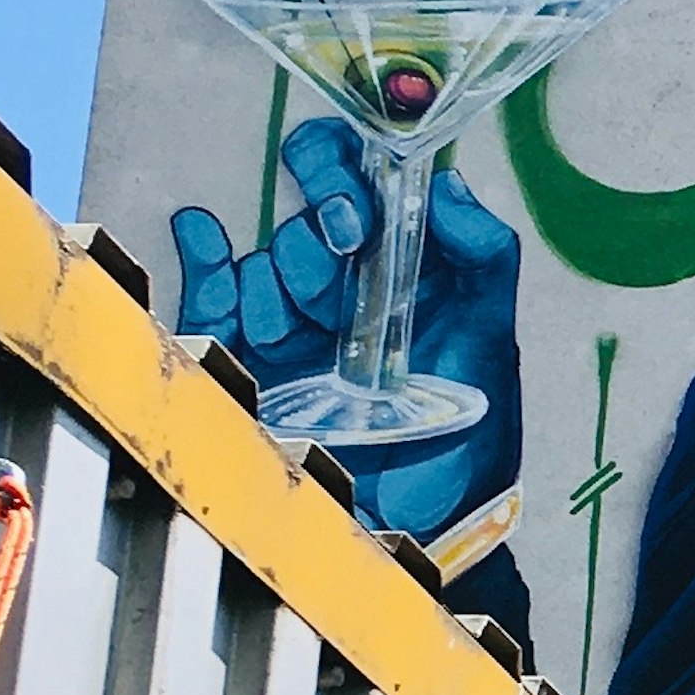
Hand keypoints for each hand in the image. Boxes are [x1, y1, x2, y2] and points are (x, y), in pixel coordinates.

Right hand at [171, 118, 523, 547]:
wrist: (420, 522)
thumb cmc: (463, 433)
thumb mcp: (489, 341)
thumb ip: (485, 256)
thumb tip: (450, 183)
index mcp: (398, 264)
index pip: (357, 177)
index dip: (346, 172)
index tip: (359, 216)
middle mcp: (338, 283)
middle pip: (302, 216)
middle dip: (315, 233)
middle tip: (342, 251)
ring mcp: (287, 319)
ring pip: (263, 264)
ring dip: (281, 288)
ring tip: (307, 340)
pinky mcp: (243, 357)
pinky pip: (211, 290)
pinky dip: (205, 256)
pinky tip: (207, 235)